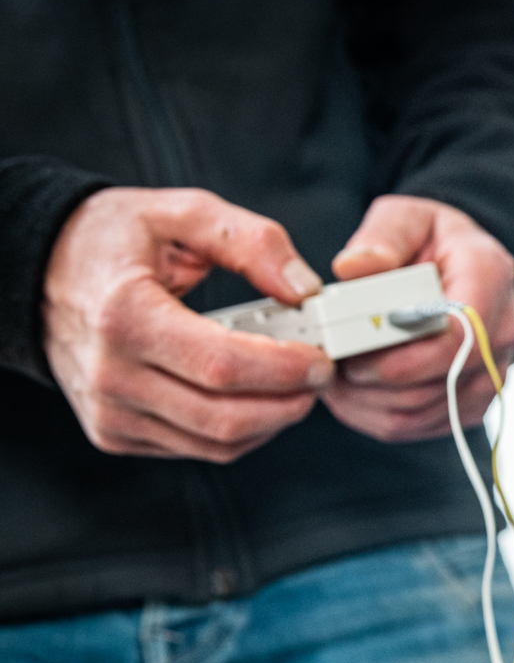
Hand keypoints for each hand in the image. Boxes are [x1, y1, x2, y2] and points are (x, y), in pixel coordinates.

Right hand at [43, 187, 333, 462]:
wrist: (41, 270)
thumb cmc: (114, 240)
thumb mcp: (183, 213)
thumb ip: (253, 243)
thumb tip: (305, 289)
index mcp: (124, 315)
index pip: (221, 365)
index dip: (283, 369)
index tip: (322, 359)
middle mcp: (111, 373)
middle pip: (224, 417)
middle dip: (289, 402)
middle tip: (319, 375)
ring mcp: (110, 412)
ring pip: (216, 443)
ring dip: (271, 421)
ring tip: (294, 385)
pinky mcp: (115, 433)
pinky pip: (197, 448)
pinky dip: (239, 431)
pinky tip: (255, 398)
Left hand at [323, 195, 513, 441]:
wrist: (460, 266)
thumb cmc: (430, 240)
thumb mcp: (405, 218)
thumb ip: (380, 239)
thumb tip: (353, 269)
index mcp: (490, 276)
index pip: (463, 335)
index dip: (409, 356)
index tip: (357, 357)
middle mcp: (503, 330)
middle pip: (444, 381)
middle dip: (380, 383)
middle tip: (333, 369)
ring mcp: (494, 370)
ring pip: (432, 410)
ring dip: (375, 404)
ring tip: (337, 380)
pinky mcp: (474, 399)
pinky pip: (427, 425)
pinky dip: (382, 417)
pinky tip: (355, 395)